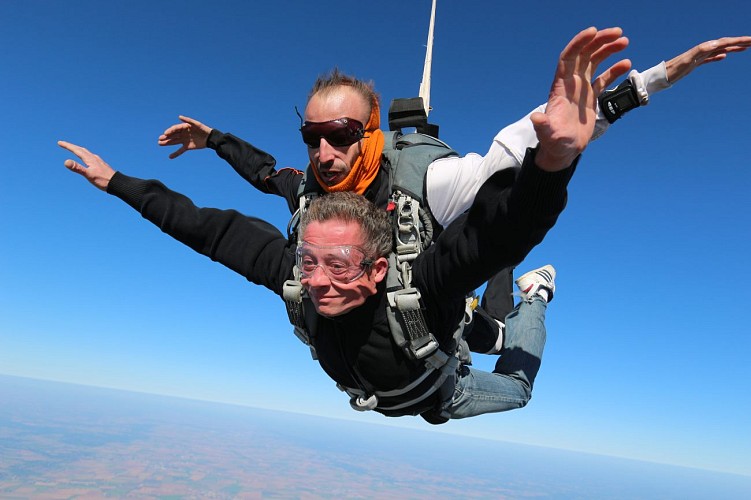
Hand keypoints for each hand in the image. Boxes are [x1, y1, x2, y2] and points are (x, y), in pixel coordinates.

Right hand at [58, 141, 115, 190]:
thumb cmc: (104, 180)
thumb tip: (66, 161)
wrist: (117, 184)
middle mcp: (94, 158)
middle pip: (81, 150)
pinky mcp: (101, 166)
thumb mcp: (89, 175)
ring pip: (86, 153)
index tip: (59, 142)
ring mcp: (98, 161)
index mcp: (90, 159)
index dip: (67, 146)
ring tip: (74, 149)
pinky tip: (88, 159)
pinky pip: (91, 157)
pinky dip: (85, 155)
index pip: (76, 150)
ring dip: (79, 150)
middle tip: (63, 144)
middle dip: (72, 146)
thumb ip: (78, 168)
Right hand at [158, 115, 211, 158]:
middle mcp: (183, 133)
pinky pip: (180, 150)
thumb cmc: (204, 129)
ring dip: (167, 143)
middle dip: (166, 137)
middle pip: (173, 135)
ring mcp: (184, 140)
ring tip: (160, 144)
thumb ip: (188, 120)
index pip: (175, 129)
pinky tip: (170, 157)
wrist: (210, 138)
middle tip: (159, 139)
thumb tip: (179, 116)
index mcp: (184, 127)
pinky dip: (175, 154)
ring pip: (174, 142)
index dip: (170, 131)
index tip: (165, 134)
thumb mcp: (196, 124)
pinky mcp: (187, 147)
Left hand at [532, 27, 630, 170]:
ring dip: (607, 49)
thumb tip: (536, 119)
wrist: (563, 151)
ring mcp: (581, 90)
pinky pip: (602, 78)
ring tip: (624, 41)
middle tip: (618, 33)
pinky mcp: (590, 98)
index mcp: (560, 87)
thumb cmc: (553, 143)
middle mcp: (570, 84)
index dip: (579, 43)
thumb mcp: (547, 134)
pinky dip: (614, 69)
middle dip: (599, 41)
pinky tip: (626, 63)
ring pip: (594, 62)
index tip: (594, 32)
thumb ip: (544, 126)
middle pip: (584, 55)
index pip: (568, 58)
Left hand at [665, 36, 750, 83]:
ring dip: (732, 48)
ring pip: (720, 50)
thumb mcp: (686, 62)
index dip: (738, 41)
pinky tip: (725, 56)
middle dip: (739, 42)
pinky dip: (719, 56)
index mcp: (702, 49)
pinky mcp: (695, 63)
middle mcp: (702, 51)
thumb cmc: (671, 71)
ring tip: (745, 47)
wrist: (659, 77)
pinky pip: (711, 58)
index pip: (724, 43)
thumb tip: (714, 44)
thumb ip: (699, 52)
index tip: (750, 41)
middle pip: (724, 44)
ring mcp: (699, 57)